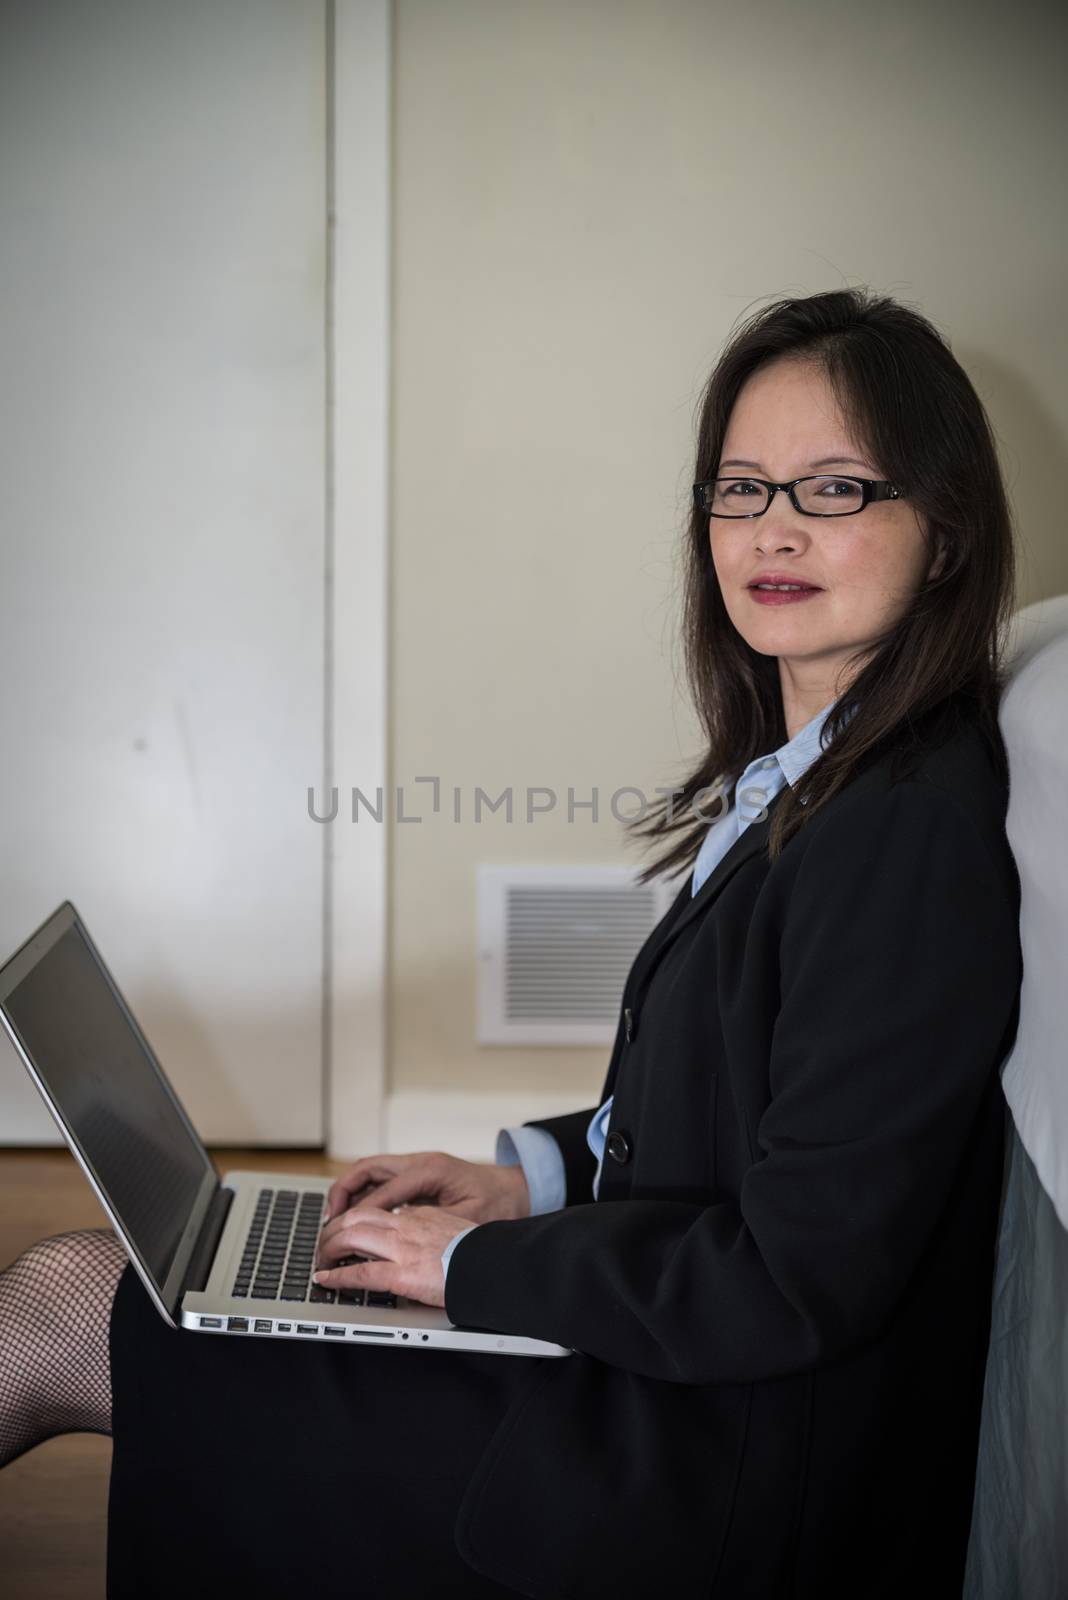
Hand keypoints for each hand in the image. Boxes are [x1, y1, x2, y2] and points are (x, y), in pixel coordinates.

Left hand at [314, 1204, 475, 1308]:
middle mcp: (407, 1226)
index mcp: (420, 1215)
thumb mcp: (452, 1228)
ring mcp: (402, 1249)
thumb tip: (420, 1236)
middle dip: (334, 1229)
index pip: (377, 1210)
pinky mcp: (402, 1275)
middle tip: (325, 1242)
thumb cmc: (480, 1253)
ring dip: (330, 1247)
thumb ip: (431, 1228)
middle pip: (356, 1216)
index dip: (355, 1220)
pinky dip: (338, 1276)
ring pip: (351, 1237)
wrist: (495, 1265)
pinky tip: (326, 1279)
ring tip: (320, 1258)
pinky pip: (360, 1273)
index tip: (346, 1229)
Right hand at [323, 1150, 530, 1226]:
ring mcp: (416, 1167)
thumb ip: (435, 1227)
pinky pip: (380, 1181)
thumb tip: (402, 1239)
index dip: (359, 1214)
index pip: (383, 1191)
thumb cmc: (498, 1203)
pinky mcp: (416, 1176)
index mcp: (430, 1170)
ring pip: (370, 1172)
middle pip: (367, 1169)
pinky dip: (362, 1195)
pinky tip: (355, 1216)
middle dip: (342, 1192)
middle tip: (328, 1221)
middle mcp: (419, 1163)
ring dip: (349, 1192)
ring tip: (333, 1220)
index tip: (341, 1235)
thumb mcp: (470, 1220)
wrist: (518, 1189)